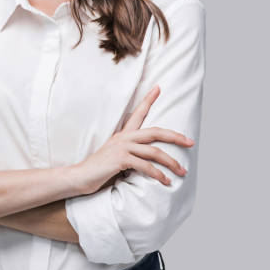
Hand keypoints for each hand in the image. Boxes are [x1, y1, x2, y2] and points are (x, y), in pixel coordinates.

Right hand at [73, 85, 193, 194]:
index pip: (137, 113)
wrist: (79, 177)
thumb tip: (146, 160)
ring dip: (171, 162)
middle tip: (190, 141)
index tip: (158, 88)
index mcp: (122, 135)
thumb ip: (129, 154)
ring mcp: (122, 148)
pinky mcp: (120, 160)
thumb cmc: (98, 170)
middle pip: (155, 132)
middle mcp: (123, 138)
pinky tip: (166, 181)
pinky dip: (158, 174)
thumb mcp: (116, 158)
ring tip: (182, 171)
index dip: (148, 99)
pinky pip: (145, 166)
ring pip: (154, 151)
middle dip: (175, 136)